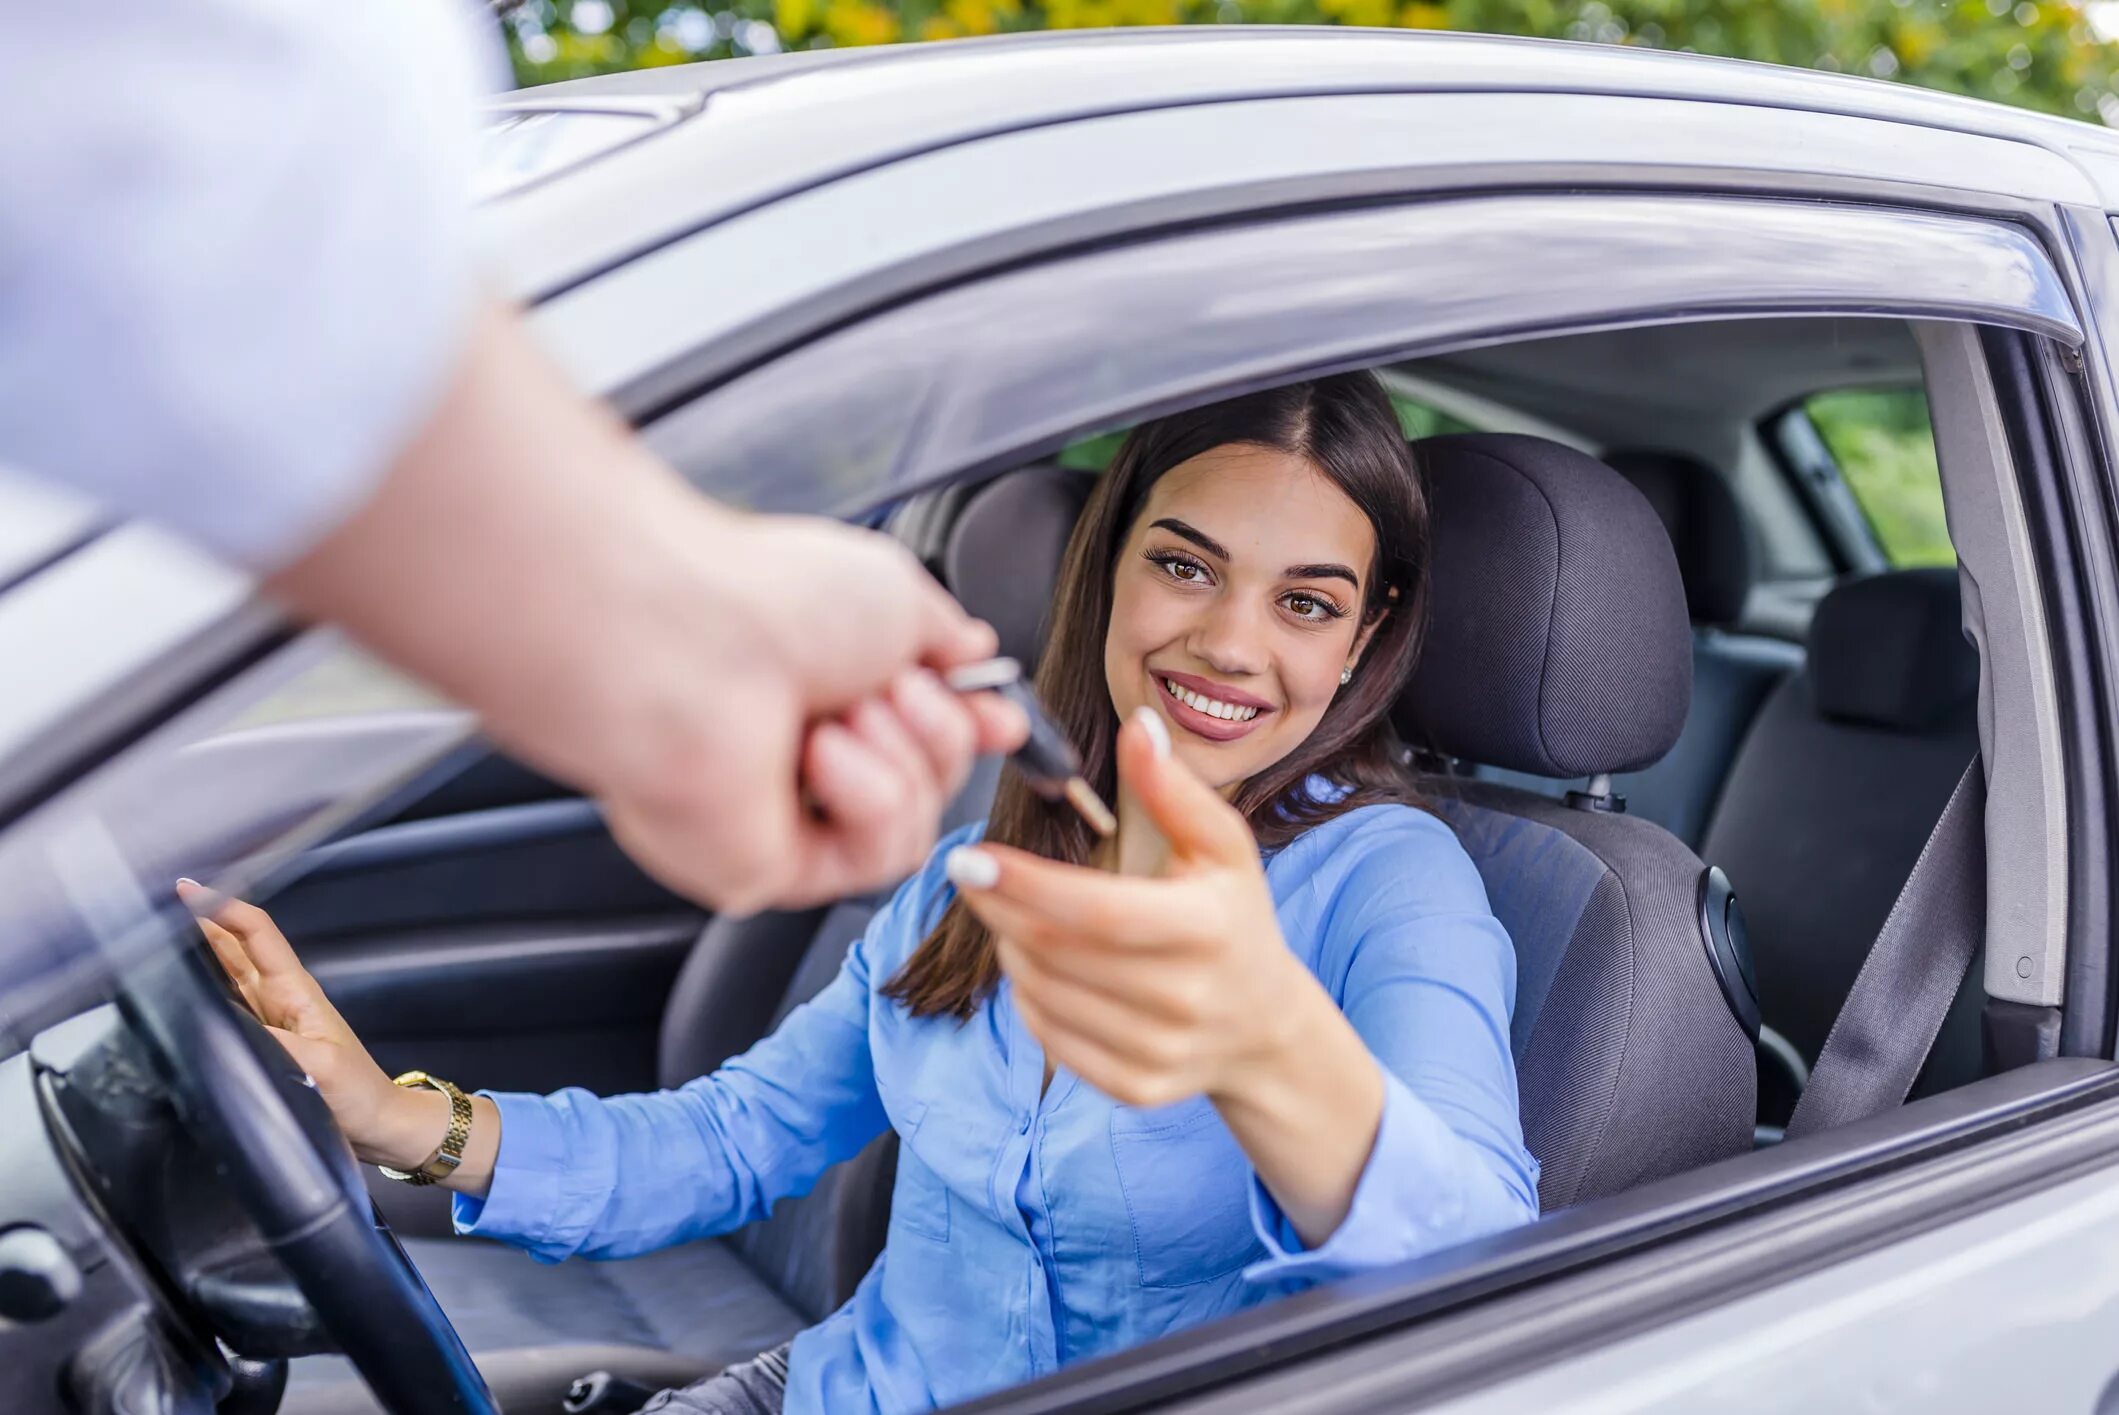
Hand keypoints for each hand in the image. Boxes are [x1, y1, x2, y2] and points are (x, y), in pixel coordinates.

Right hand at [178, 880, 439, 1170]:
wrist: (378, 1127)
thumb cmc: (357, 1093)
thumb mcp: (318, 1066)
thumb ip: (273, 1043)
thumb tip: (222, 1026)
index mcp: (295, 992)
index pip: (256, 935)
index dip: (223, 909)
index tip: (188, 892)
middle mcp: (279, 999)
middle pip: (235, 948)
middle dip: (201, 922)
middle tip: (157, 905)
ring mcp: (270, 1021)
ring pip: (227, 975)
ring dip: (196, 953)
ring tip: (156, 937)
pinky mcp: (264, 1044)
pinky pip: (226, 1010)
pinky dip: (201, 994)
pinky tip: (179, 992)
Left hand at [266, 302, 1026, 916]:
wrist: (681, 644)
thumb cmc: (765, 603)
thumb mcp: (896, 593)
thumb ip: (947, 635)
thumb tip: (975, 653)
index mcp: (823, 678)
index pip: (922, 729)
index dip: (971, 727)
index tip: (1001, 717)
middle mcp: (798, 747)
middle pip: (932, 782)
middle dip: (937, 731)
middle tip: (894, 687)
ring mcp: (779, 812)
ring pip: (912, 829)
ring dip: (903, 764)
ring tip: (847, 715)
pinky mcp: (765, 868)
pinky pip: (868, 860)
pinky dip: (867, 801)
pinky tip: (823, 757)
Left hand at [946, 709, 1321, 1108]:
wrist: (1264, 1026)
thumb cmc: (1233, 920)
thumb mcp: (1223, 846)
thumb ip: (1174, 788)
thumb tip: (1139, 727)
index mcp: (1207, 930)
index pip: (1096, 911)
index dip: (1026, 885)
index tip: (968, 857)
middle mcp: (1185, 999)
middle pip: (1057, 952)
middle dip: (1001, 908)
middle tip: (975, 875)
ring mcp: (1159, 1052)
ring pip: (1043, 993)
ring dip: (1011, 946)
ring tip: (1019, 915)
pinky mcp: (1136, 1087)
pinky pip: (1049, 1035)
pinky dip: (1028, 994)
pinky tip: (1042, 963)